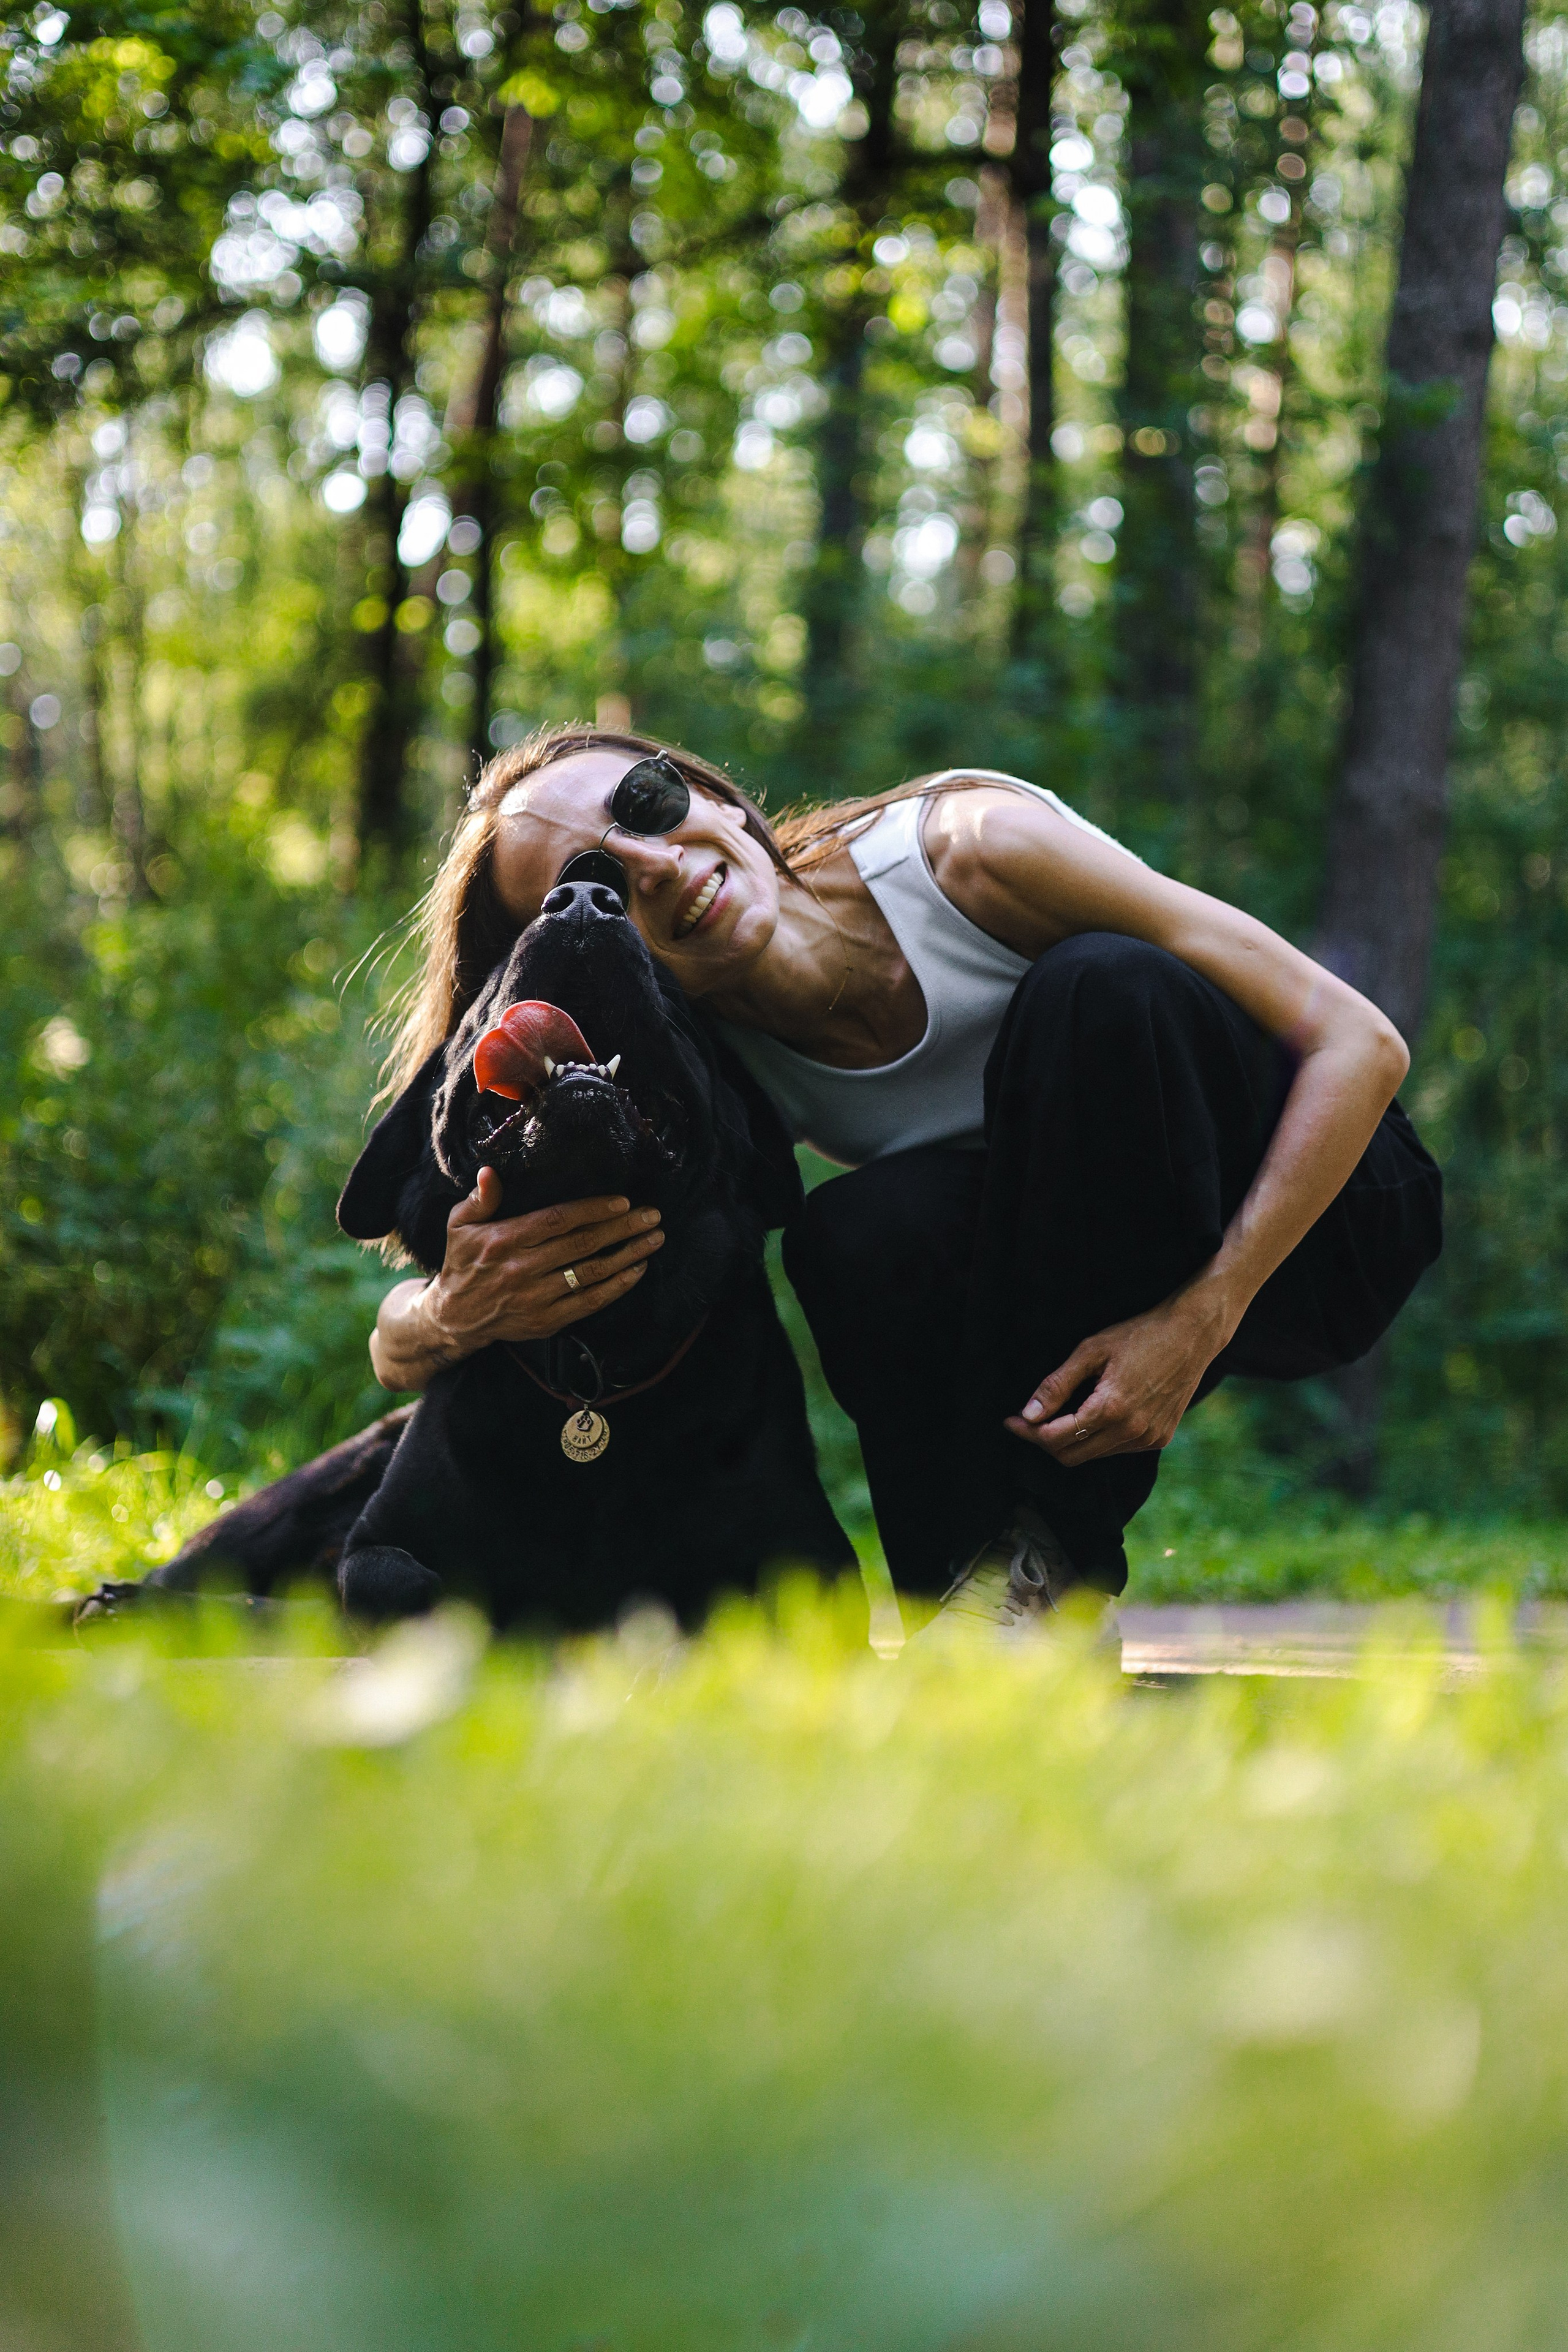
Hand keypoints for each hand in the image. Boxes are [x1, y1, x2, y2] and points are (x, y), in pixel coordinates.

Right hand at [426, 1170, 663, 1356]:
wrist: (454, 1317)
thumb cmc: (463, 1262)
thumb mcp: (459, 1225)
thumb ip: (480, 1199)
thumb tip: (491, 1172)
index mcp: (503, 1241)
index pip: (557, 1221)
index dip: (593, 1210)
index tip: (623, 1201)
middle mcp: (521, 1270)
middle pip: (582, 1245)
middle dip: (622, 1228)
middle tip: (653, 1215)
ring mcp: (536, 1298)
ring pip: (591, 1274)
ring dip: (628, 1256)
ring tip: (654, 1239)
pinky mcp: (546, 1321)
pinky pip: (589, 1302)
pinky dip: (616, 1287)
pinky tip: (636, 1270)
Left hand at [1004, 1287, 1230, 1465]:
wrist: (1191, 1334)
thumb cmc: (1139, 1335)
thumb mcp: (1091, 1351)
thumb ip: (1057, 1385)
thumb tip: (1028, 1414)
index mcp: (1111, 1409)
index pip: (1055, 1438)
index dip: (1028, 1432)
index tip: (1011, 1420)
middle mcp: (1132, 1431)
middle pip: (1071, 1455)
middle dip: (1044, 1441)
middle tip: (1028, 1421)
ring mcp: (1148, 1439)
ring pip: (1093, 1454)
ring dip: (1071, 1440)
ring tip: (1060, 1413)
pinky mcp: (1159, 1438)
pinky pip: (1116, 1449)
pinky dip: (1097, 1438)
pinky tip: (1094, 1414)